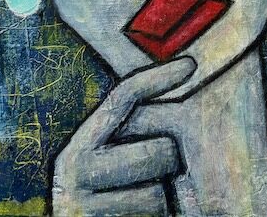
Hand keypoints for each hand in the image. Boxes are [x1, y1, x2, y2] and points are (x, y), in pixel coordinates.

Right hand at [51, 57, 195, 215]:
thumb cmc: (105, 210)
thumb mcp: (103, 173)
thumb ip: (123, 141)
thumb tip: (170, 91)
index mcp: (77, 148)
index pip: (122, 98)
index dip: (158, 78)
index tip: (192, 65)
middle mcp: (73, 173)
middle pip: (161, 150)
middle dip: (169, 167)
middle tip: (151, 185)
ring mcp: (85, 208)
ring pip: (163, 195)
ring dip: (166, 209)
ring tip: (139, 215)